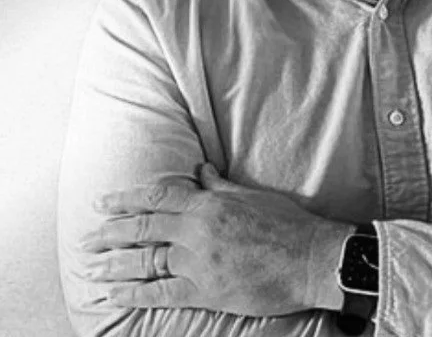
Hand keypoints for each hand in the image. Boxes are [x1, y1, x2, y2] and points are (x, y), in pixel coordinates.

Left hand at [80, 164, 352, 316]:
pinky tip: (116, 296)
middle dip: (112, 233)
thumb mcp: (251, 195)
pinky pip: (162, 293)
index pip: (158, 197)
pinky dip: (135, 295)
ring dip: (115, 265)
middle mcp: (198, 230)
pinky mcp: (206, 291)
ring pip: (146, 261)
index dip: (127, 200)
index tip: (103, 203)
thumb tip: (200, 170)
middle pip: (145, 229)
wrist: (309, 257)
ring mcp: (199, 262)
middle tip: (87, 240)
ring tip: (91, 269)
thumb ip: (220, 186)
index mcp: (209, 203)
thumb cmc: (285, 223)